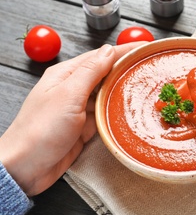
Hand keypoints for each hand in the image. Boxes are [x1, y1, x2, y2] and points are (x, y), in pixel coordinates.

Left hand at [0, 42, 144, 195]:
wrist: (27, 167)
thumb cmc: (41, 130)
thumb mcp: (68, 94)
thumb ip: (90, 72)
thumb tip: (109, 51)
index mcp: (66, 74)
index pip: (100, 56)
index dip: (123, 50)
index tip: (144, 47)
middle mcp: (73, 89)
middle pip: (106, 74)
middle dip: (127, 69)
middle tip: (149, 66)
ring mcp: (79, 108)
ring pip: (107, 94)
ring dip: (124, 90)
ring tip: (146, 86)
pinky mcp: (85, 127)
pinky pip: (106, 114)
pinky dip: (118, 111)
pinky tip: (130, 109)